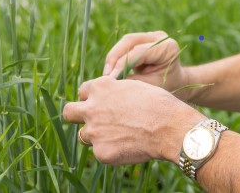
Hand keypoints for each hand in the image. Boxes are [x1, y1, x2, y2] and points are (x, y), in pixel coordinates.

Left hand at [63, 76, 205, 164]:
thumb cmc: (157, 104)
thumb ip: (113, 91)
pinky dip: (110, 150)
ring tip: (118, 135)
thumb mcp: (133, 87)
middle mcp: (92, 108)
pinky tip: (128, 146)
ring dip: (96, 135)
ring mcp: (94, 132)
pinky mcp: (101, 152)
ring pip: (84, 135)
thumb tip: (106, 98)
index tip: (100, 103)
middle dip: (77, 115)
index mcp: (100, 88)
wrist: (171, 127)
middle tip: (92, 120)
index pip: (83, 91)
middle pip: (69, 112)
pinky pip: (99, 151)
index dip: (92, 97)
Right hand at [103, 31, 188, 99]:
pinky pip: (125, 45)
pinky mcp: (142, 38)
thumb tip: (111, 80)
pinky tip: (110, 69)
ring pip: (125, 42)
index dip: (122, 63)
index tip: (110, 78)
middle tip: (106, 74)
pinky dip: (116, 57)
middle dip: (114, 57)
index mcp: (168, 47)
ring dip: (113, 57)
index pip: (139, 51)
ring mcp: (150, 36)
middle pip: (130, 41)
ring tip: (106, 73)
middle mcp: (159, 37)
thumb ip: (134, 81)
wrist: (176, 80)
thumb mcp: (152, 86)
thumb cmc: (167, 85)